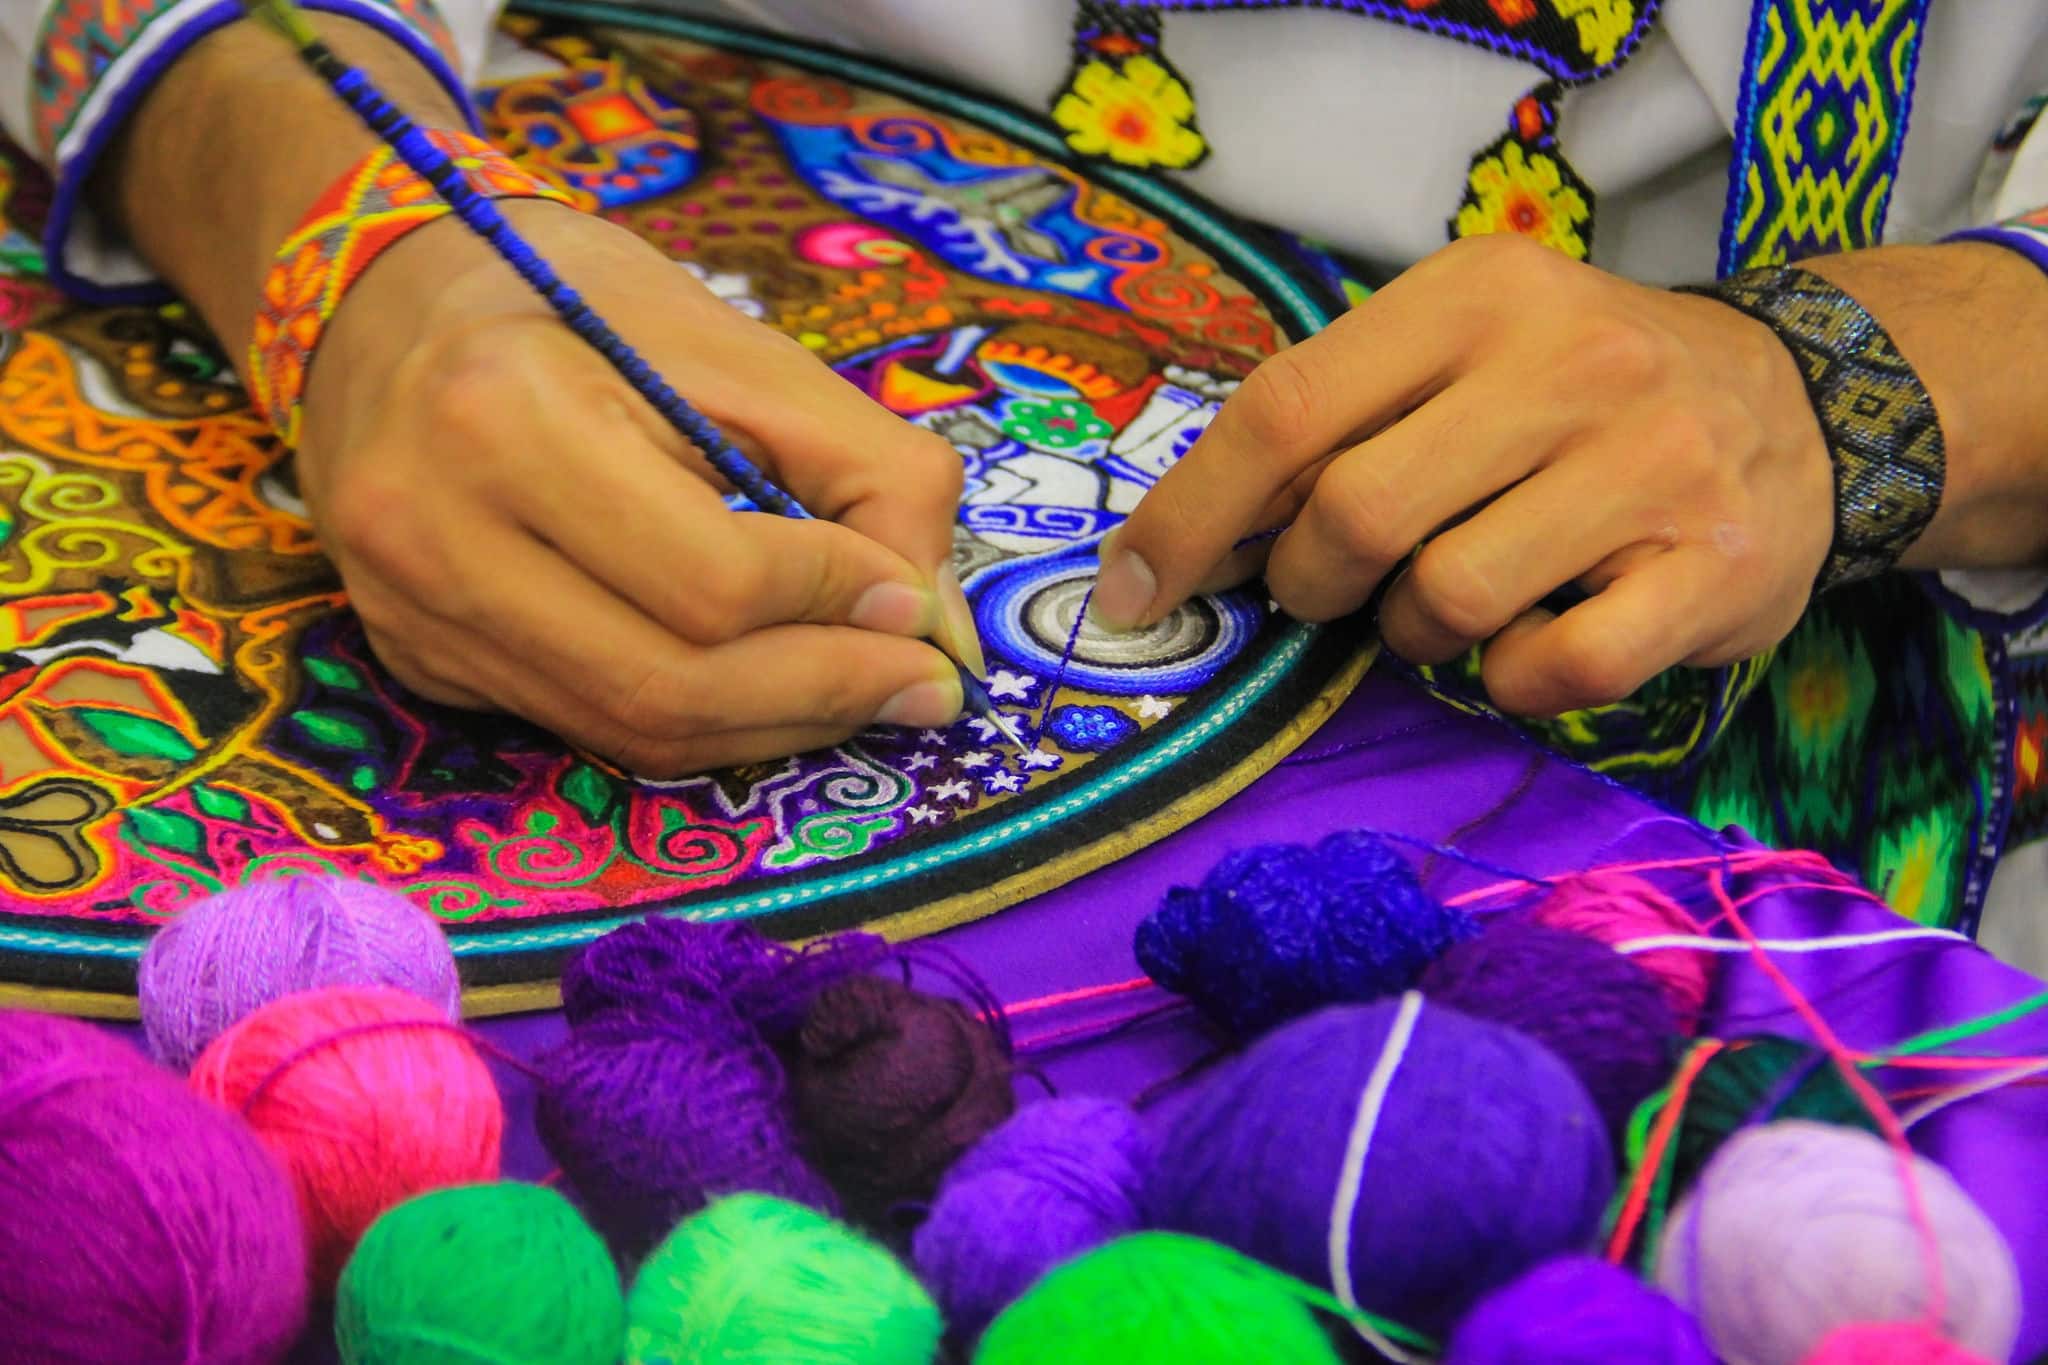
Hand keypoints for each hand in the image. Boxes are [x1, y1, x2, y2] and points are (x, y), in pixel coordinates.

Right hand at [301, 202, 970, 773]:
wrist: (386, 301)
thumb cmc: (582, 305)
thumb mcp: (744, 351)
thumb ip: (870, 473)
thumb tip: (937, 625)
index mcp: (509, 417)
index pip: (713, 581)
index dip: (839, 604)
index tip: (917, 604)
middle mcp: (433, 530)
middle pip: (670, 684)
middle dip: (825, 696)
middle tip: (923, 689)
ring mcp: (411, 611)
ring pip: (628, 731)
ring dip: (773, 729)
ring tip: (863, 693)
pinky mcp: (415, 659)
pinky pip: (585, 726)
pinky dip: (699, 723)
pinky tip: (767, 690)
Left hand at [1093, 233, 1833, 715]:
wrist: (1802, 405)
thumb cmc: (1579, 391)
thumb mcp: (1462, 350)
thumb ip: (1339, 417)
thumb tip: (1191, 535)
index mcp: (1478, 295)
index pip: (1288, 408)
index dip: (1190, 515)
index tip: (1135, 591)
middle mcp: (1570, 364)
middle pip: (1354, 516)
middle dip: (1308, 582)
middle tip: (1331, 588)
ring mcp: (1651, 468)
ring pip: (1447, 602)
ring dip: (1416, 635)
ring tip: (1454, 601)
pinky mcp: (1714, 571)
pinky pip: (1553, 671)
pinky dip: (1516, 678)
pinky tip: (1539, 636)